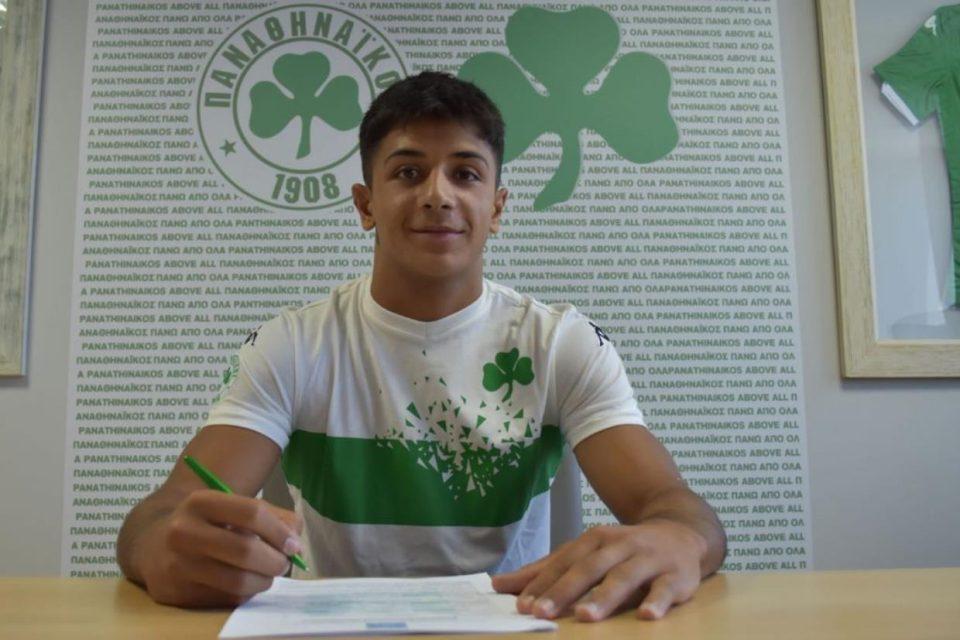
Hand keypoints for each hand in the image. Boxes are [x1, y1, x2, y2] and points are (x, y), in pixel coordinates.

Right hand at [137, 490, 302, 607]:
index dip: (280, 532)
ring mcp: (176, 564)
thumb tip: (295, 543)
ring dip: (263, 581)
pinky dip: (244, 593)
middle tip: (283, 564)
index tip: (293, 545)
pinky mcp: (175, 592)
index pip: (252, 513)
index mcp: (200, 502)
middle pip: (246, 550)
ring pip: (237, 581)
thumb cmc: (206, 523)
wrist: (152, 543)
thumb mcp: (232, 507)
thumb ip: (271, 517)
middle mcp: (183, 531)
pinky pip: (224, 598)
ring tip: (267, 575)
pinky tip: (244, 582)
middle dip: (276, 561)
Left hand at [492, 520, 706, 621]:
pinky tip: (646, 616)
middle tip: (541, 613)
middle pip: (588, 568)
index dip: (542, 583)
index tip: (521, 605)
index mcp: (594, 540)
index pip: (563, 562)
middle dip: (564, 590)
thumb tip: (499, 584)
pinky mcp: (676, 575)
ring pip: (624, 577)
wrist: (681, 533)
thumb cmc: (624, 549)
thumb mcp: (586, 553)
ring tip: (585, 616)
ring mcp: (648, 559)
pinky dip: (657, 602)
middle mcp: (619, 545)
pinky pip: (666, 590)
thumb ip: (547, 570)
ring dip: (604, 597)